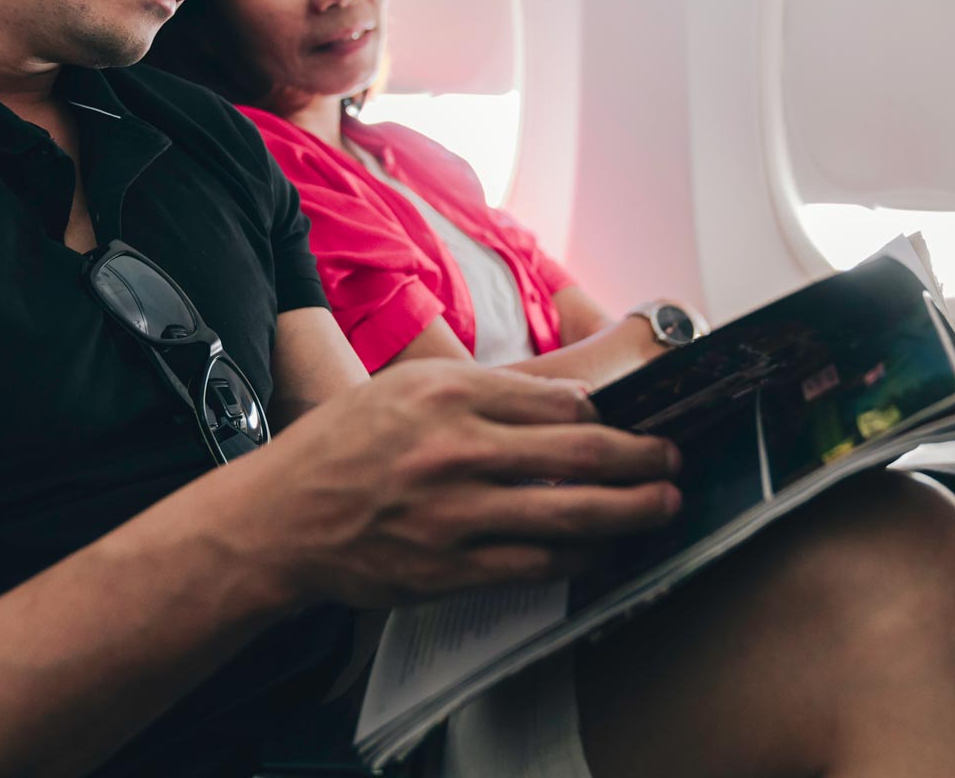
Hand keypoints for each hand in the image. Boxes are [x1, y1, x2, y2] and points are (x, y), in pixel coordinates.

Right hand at [230, 359, 680, 608]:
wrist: (283, 515)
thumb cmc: (342, 443)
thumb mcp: (405, 388)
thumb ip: (483, 389)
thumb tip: (565, 402)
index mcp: (447, 393)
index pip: (556, 400)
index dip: (609, 413)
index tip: (635, 418)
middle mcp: (457, 449)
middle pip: (579, 452)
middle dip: (641, 456)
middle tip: (672, 456)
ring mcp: (456, 513)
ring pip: (570, 513)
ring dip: (630, 509)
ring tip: (664, 503)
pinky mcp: (449, 568)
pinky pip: (536, 564)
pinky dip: (581, 558)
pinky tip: (605, 551)